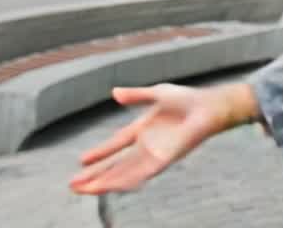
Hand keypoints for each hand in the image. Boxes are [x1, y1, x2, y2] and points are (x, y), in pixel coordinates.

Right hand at [68, 82, 258, 194]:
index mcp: (142, 129)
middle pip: (115, 164)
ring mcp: (154, 154)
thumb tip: (113, 93)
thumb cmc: (188, 99)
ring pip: (123, 172)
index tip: (81, 161)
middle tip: (73, 185)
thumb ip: (135, 95)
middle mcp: (146, 145)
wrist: (210, 107)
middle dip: (95, 174)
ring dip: (104, 181)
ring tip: (84, 189)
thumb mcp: (157, 93)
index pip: (116, 144)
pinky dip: (125, 180)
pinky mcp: (164, 159)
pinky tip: (111, 186)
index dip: (99, 153)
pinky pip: (141, 173)